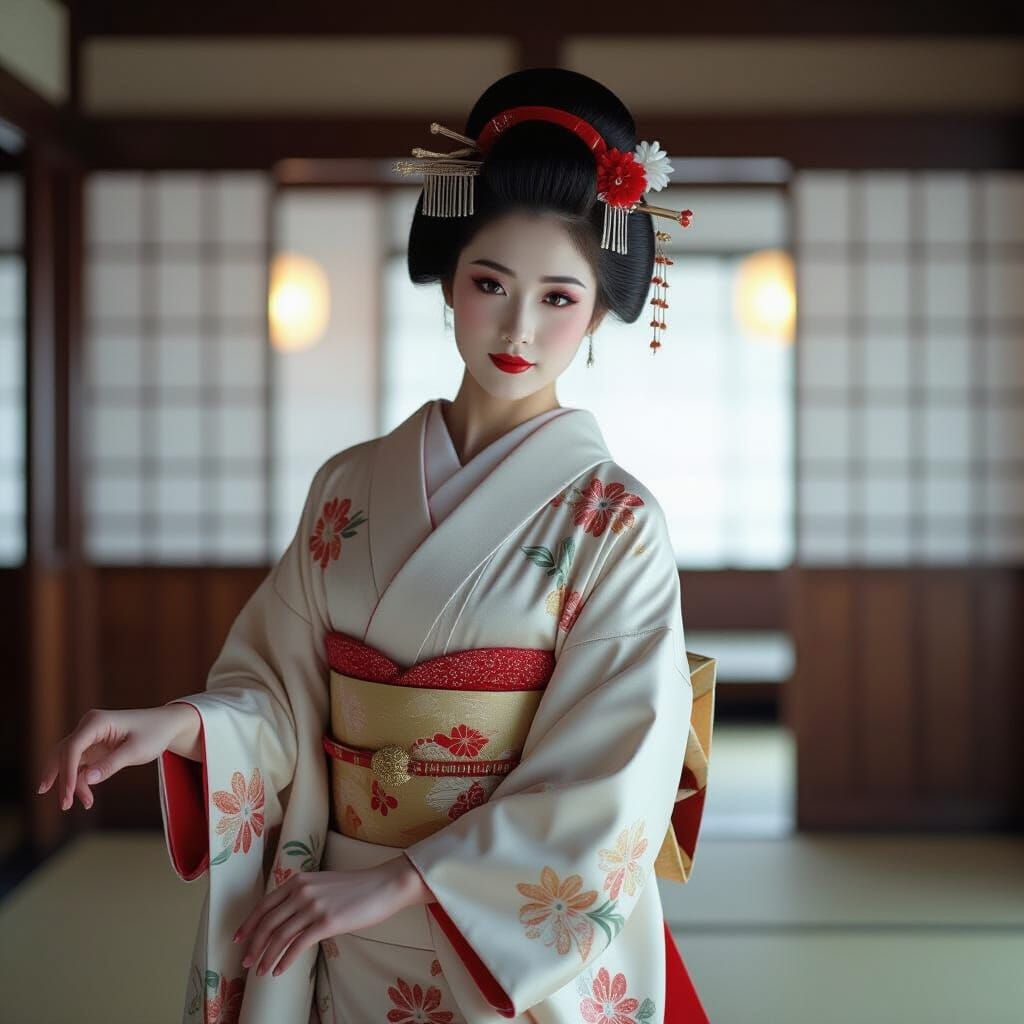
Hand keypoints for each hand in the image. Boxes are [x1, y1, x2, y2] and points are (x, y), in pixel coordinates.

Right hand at [36, 705, 194, 811]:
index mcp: (96, 722)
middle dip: (61, 779)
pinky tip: (87, 798)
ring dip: (71, 784)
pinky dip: (81, 782)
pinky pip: (79, 767)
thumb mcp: (136, 750)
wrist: (166, 726)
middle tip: (64, 804)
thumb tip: (87, 779)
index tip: (69, 793)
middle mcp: (88, 727)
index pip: (72, 747)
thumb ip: (111, 764)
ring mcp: (89, 738)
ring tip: (81, 804)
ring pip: (68, 762)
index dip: (67, 771)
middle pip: (63, 754)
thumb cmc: (154, 733)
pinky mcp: (93, 748)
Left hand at [233, 858, 421, 977]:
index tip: (238, 938)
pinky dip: (285, 960)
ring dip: (266, 956)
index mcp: (299, 880)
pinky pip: (298, 945)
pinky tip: (279, 970)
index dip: (249, 924)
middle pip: (268, 922)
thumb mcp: (323, 884)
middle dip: (253, 945)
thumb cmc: (355, 888)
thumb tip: (285, 918)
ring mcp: (314, 906)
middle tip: (246, 962)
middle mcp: (302, 890)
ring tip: (260, 971)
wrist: (383, 885)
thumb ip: (303, 895)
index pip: (265, 904)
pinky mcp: (327, 921)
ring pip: (280, 936)